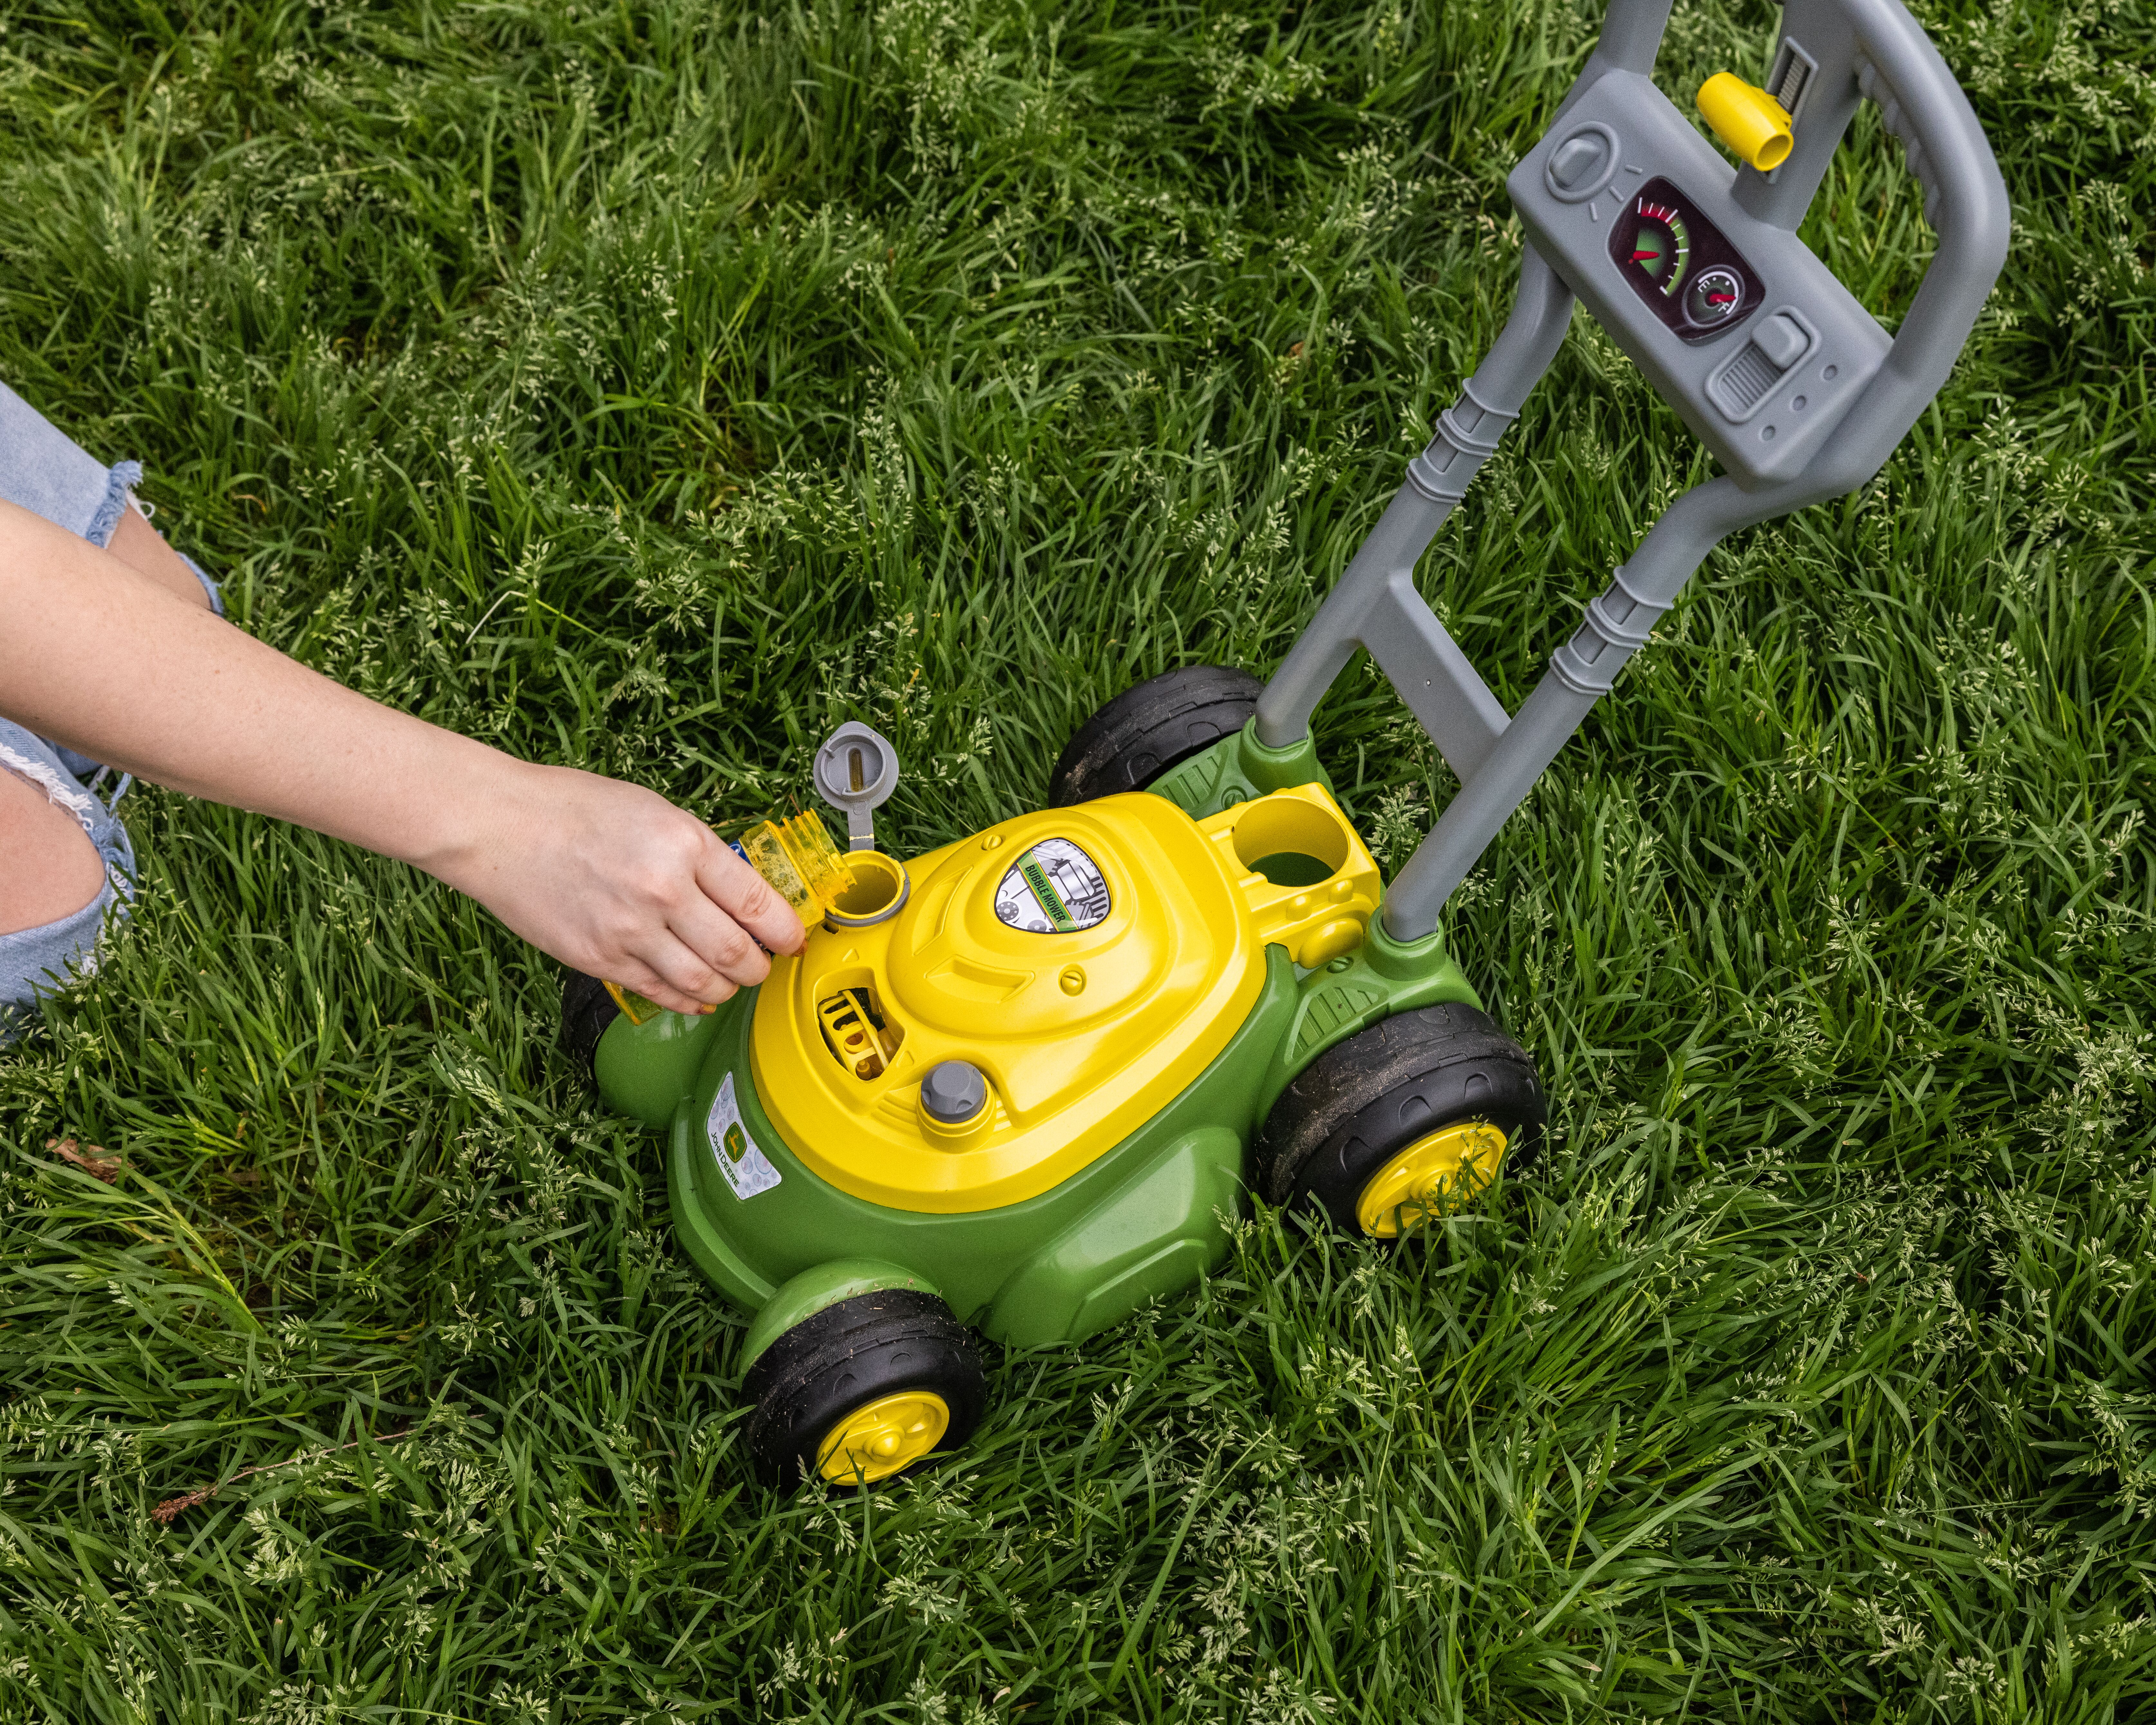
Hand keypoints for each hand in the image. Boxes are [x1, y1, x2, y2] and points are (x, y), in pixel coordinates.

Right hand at [434, 762, 807, 1015]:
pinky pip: (660, 993)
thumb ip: (699, 854)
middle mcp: (663, 891)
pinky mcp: (599, 959)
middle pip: (737, 952)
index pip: (758, 904)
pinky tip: (698, 996)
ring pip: (703, 982)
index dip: (786, 931)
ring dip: (728, 988)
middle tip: (764, 964)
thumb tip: (740, 892)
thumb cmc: (575, 809)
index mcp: (685, 845)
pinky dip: (688, 1000)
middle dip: (760, 966)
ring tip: (732, 980)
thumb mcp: (654, 812)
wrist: (499, 826)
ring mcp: (630, 931)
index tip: (795, 939)